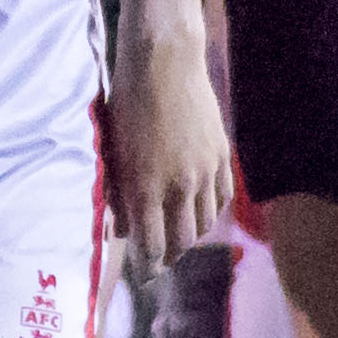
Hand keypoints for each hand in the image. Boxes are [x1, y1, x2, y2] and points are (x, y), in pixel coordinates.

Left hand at [106, 13, 232, 282]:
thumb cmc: (126, 98)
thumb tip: (121, 225)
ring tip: (178, 239)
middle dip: (168, 257)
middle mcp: (180, 186)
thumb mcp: (113, 147)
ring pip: (204, 224)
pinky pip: (222, 199)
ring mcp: (206, 172)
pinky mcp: (223, 156)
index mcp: (146, 185)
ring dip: (190, 237)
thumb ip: (118, 190)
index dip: (147, 266)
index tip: (142, 277)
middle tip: (159, 262)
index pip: (151, 244)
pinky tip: (200, 212)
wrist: (164, 60)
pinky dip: (211, 212)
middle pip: (181, 241)